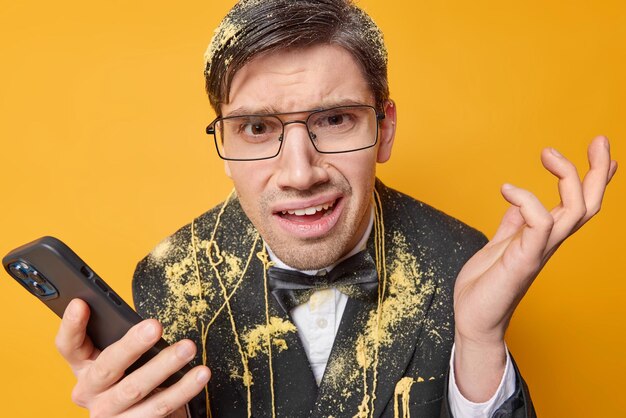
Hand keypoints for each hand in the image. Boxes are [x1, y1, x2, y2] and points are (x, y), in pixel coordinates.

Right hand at [55, 299, 210, 416]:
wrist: (140, 415)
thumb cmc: (132, 375)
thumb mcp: (122, 357)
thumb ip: (124, 339)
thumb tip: (144, 320)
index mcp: (84, 367)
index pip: (68, 346)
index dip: (71, 326)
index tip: (81, 303)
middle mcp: (90, 392)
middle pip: (108, 367)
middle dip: (132, 345)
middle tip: (155, 326)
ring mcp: (109, 413)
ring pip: (137, 388)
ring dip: (165, 366)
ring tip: (188, 348)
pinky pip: (161, 407)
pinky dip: (184, 389)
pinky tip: (200, 375)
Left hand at [452, 136, 616, 399]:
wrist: (473, 319)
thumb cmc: (485, 285)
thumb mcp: (500, 244)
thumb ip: (513, 224)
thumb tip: (518, 201)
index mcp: (544, 237)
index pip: (578, 204)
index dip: (594, 178)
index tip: (599, 149)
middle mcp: (548, 243)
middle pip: (587, 205)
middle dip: (599, 172)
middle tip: (599, 140)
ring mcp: (538, 252)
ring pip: (574, 212)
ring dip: (569, 178)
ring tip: (548, 153)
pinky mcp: (523, 261)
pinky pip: (539, 226)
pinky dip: (528, 201)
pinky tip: (507, 188)